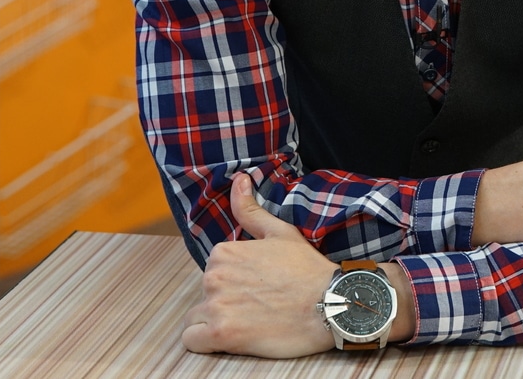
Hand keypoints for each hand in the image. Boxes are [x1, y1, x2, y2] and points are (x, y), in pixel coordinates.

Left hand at [180, 175, 337, 357]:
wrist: (330, 305)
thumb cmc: (308, 270)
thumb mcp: (281, 232)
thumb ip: (251, 209)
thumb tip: (239, 179)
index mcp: (224, 252)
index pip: (215, 271)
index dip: (235, 280)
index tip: (258, 286)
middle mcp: (214, 276)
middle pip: (206, 294)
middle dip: (225, 301)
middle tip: (259, 306)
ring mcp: (216, 305)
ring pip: (196, 318)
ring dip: (215, 323)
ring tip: (248, 324)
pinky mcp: (221, 334)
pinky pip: (192, 341)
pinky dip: (205, 342)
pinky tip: (230, 339)